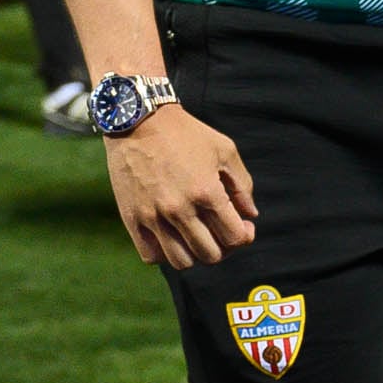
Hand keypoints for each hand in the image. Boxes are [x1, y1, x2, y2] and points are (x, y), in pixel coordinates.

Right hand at [103, 103, 257, 268]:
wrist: (137, 120)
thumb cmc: (185, 133)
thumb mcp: (224, 150)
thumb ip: (243, 185)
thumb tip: (250, 215)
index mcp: (206, 192)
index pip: (235, 238)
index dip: (244, 236)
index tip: (242, 225)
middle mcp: (180, 209)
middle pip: (210, 254)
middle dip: (222, 247)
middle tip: (219, 231)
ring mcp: (153, 216)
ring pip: (181, 262)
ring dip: (194, 254)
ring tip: (194, 237)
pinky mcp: (132, 218)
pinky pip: (151, 255)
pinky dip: (164, 253)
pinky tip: (170, 237)